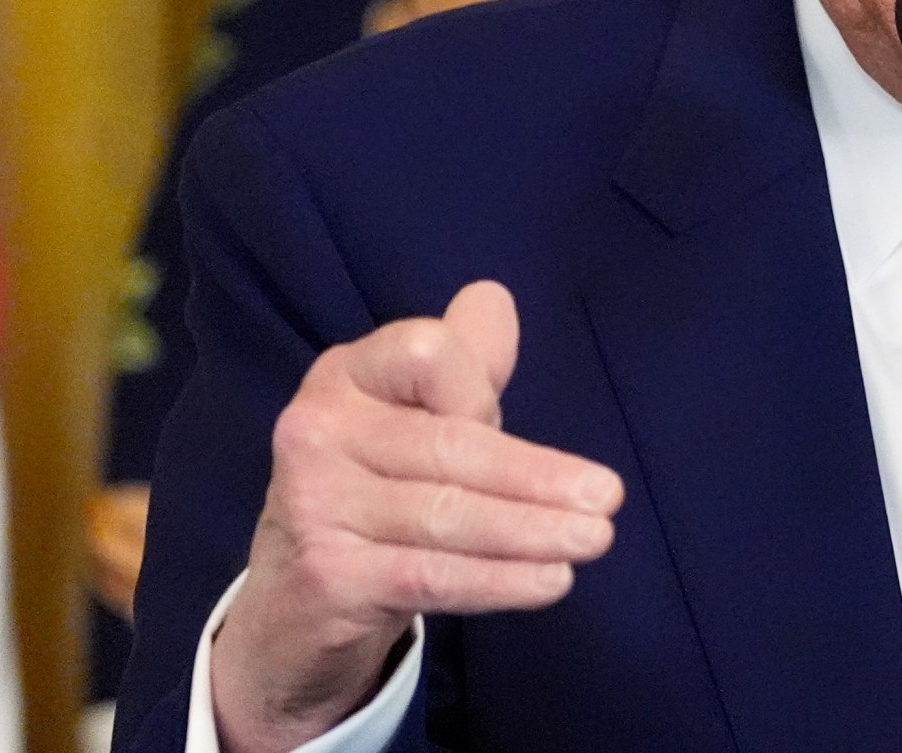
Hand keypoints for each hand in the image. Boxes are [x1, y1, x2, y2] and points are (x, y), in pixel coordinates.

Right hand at [211, 281, 623, 752]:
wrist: (294, 602)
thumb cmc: (374, 491)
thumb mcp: (416, 419)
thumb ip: (462, 365)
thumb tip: (494, 299)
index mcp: (345, 375)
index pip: (426, 355)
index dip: (480, 389)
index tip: (515, 424)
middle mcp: (316, 430)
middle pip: (450, 446)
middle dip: (538, 476)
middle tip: (607, 499)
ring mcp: (313, 505)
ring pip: (447, 516)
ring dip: (532, 531)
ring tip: (593, 540)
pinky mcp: (327, 576)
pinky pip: (431, 575)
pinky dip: (500, 581)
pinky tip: (551, 581)